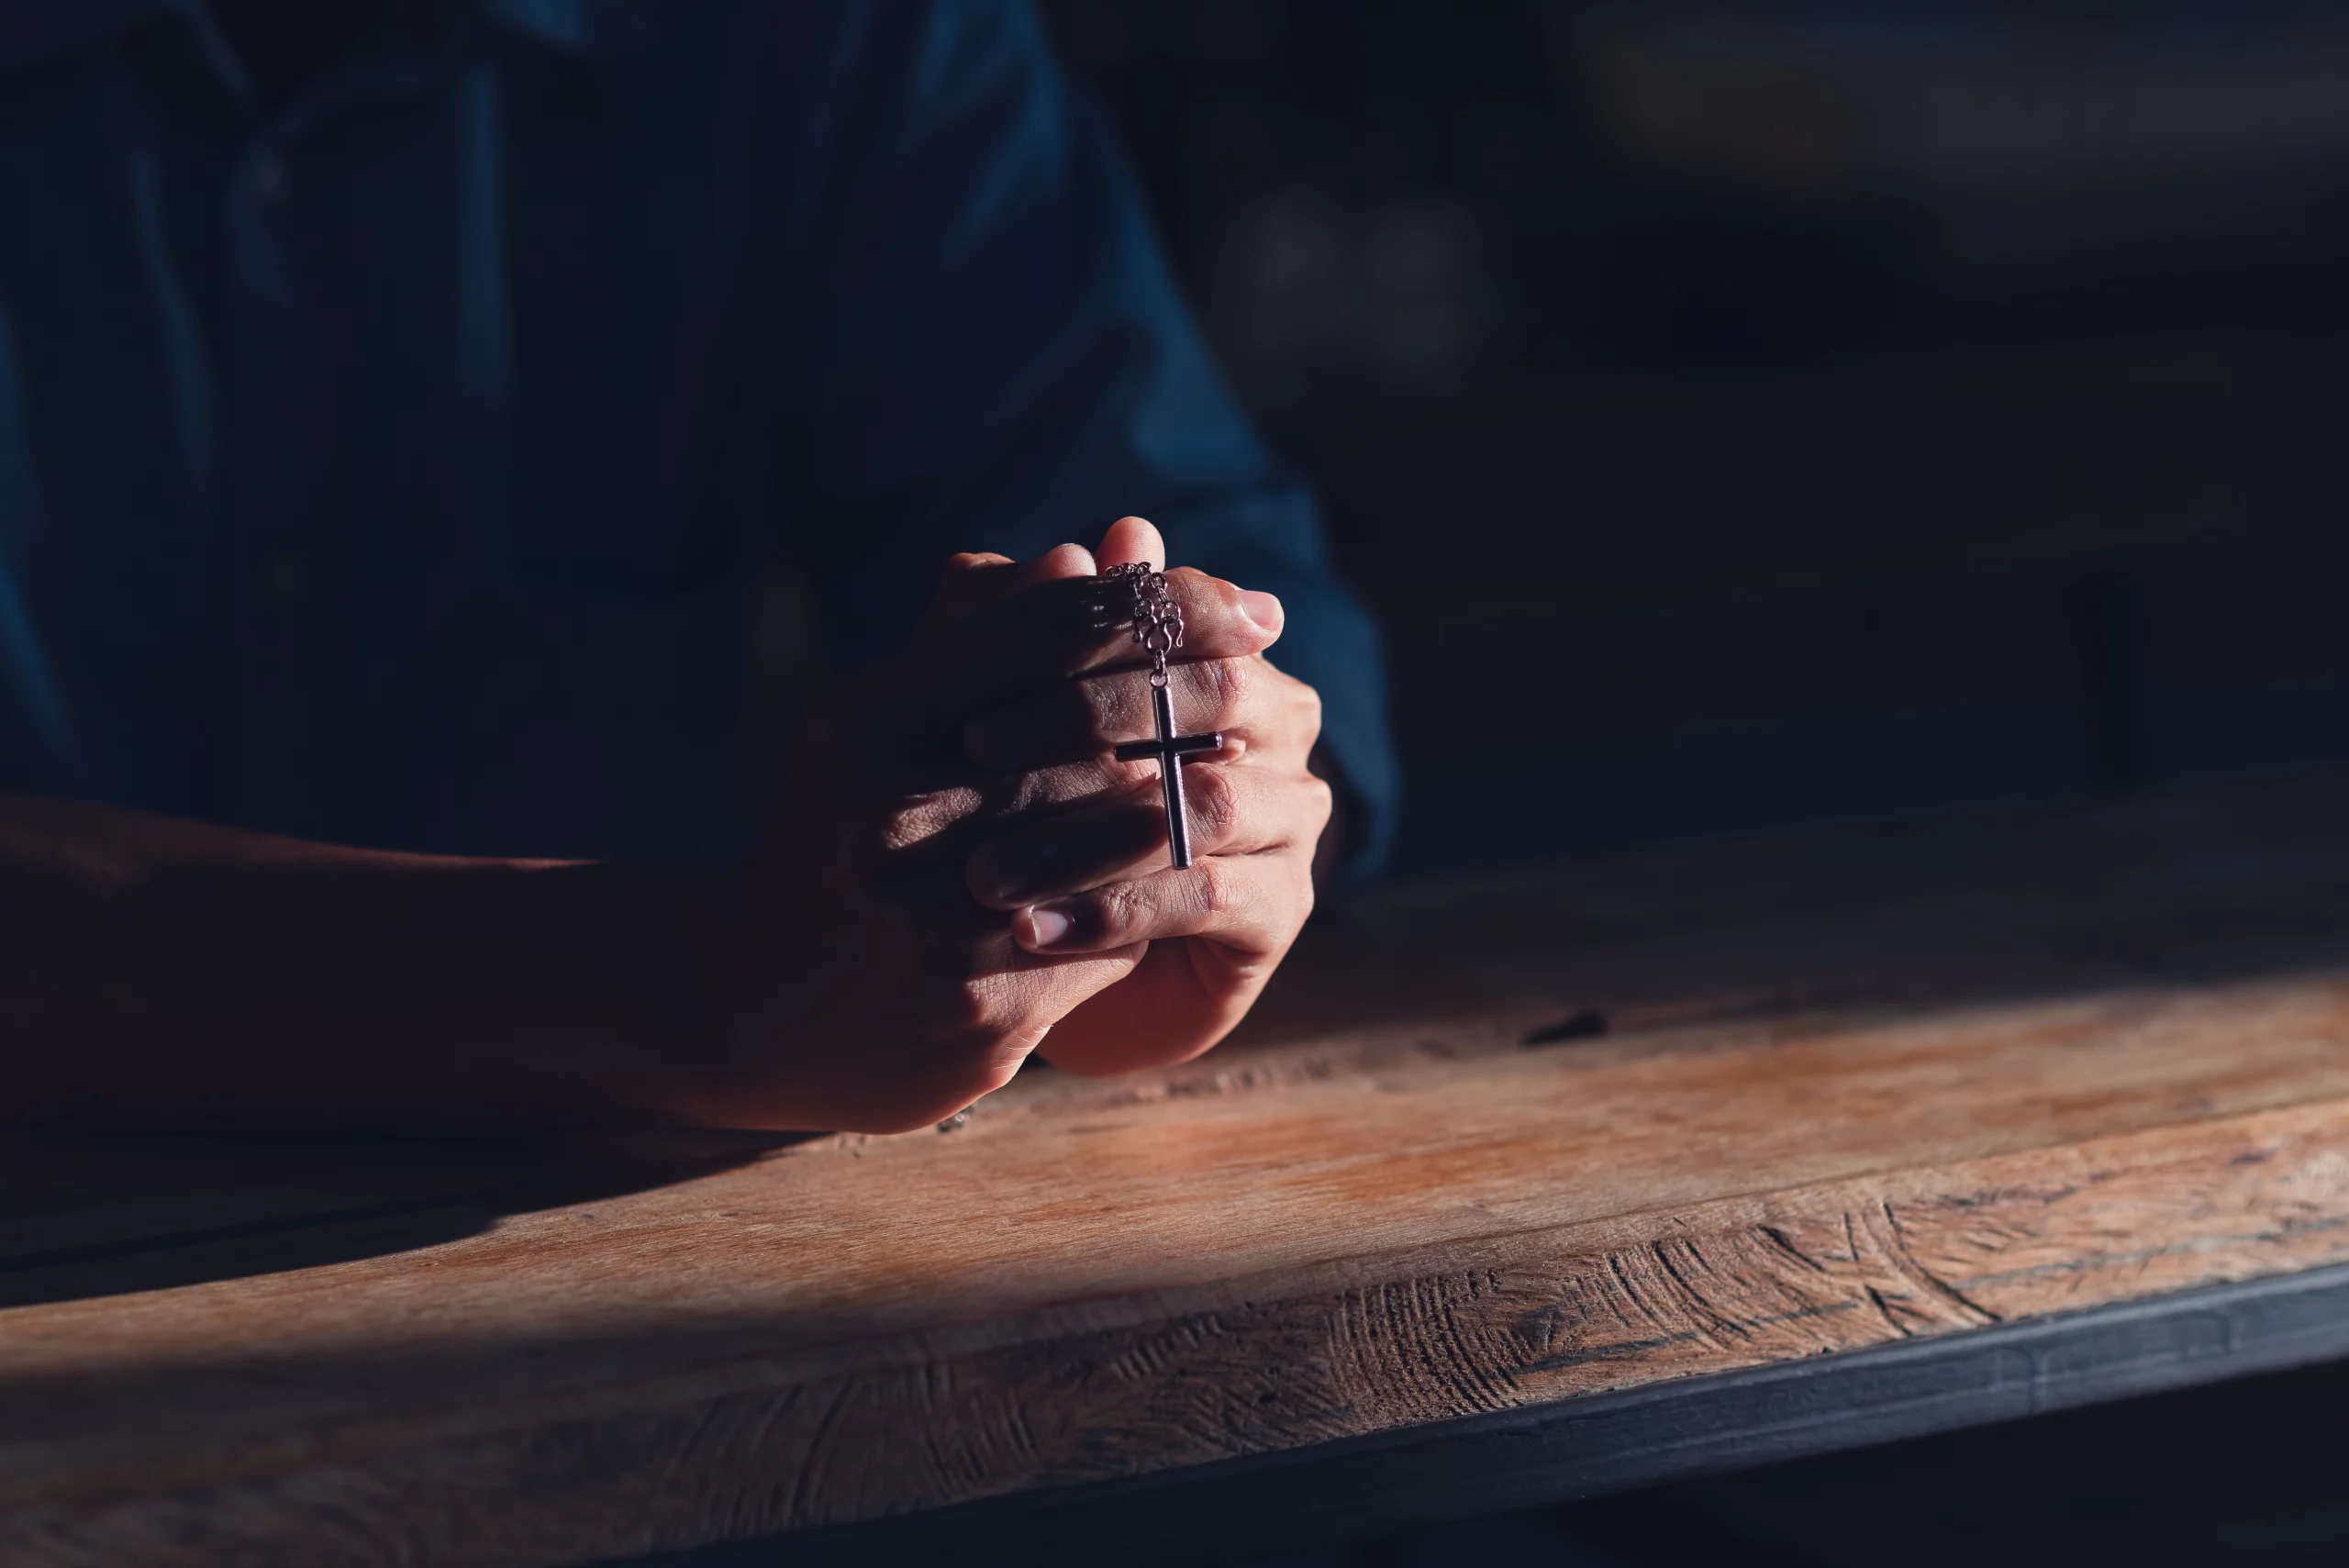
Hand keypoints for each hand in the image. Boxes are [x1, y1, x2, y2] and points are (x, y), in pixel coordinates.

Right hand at [670, 518, 1330, 1132]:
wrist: (745, 1009)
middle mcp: (889, 807)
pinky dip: (1149, 905)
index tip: (1253, 611)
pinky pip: (1108, 937)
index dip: (1166, 611)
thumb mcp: (885, 723)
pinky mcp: (976, 1005)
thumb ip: (989, 636)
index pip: (1047, 631)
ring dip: (1185, 811)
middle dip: (1195, 717)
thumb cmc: (839, 838)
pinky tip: (1180, 887)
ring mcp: (931, 912)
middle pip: (1096, 735)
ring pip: (1114, 839)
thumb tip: (1104, 549)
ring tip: (1243, 785)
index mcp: (869, 719)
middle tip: (1275, 698)